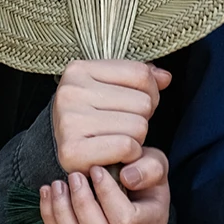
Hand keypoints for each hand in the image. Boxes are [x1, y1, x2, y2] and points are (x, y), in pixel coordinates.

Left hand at [39, 147, 170, 223]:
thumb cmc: (143, 175)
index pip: (126, 220)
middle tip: (74, 176)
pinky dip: (52, 222)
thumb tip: (128, 178)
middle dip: (81, 205)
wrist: (135, 192)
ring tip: (56, 186)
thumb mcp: (155, 162)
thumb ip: (149, 167)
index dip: (107, 194)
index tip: (96, 169)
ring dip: (62, 215)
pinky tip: (48, 196)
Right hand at [51, 59, 170, 172]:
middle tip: (124, 125)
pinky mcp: (72, 151)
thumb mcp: (111, 86)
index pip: (141, 73)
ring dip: (137, 138)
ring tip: (118, 138)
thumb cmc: (90, 113)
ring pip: (138, 127)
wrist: (58, 149)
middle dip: (142, 117)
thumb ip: (140, 77)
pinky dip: (129, 154)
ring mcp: (69, 121)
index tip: (136, 102)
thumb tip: (165, 78)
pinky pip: (126, 147)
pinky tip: (116, 153)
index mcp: (79, 69)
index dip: (151, 91)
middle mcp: (70, 92)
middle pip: (143, 102)